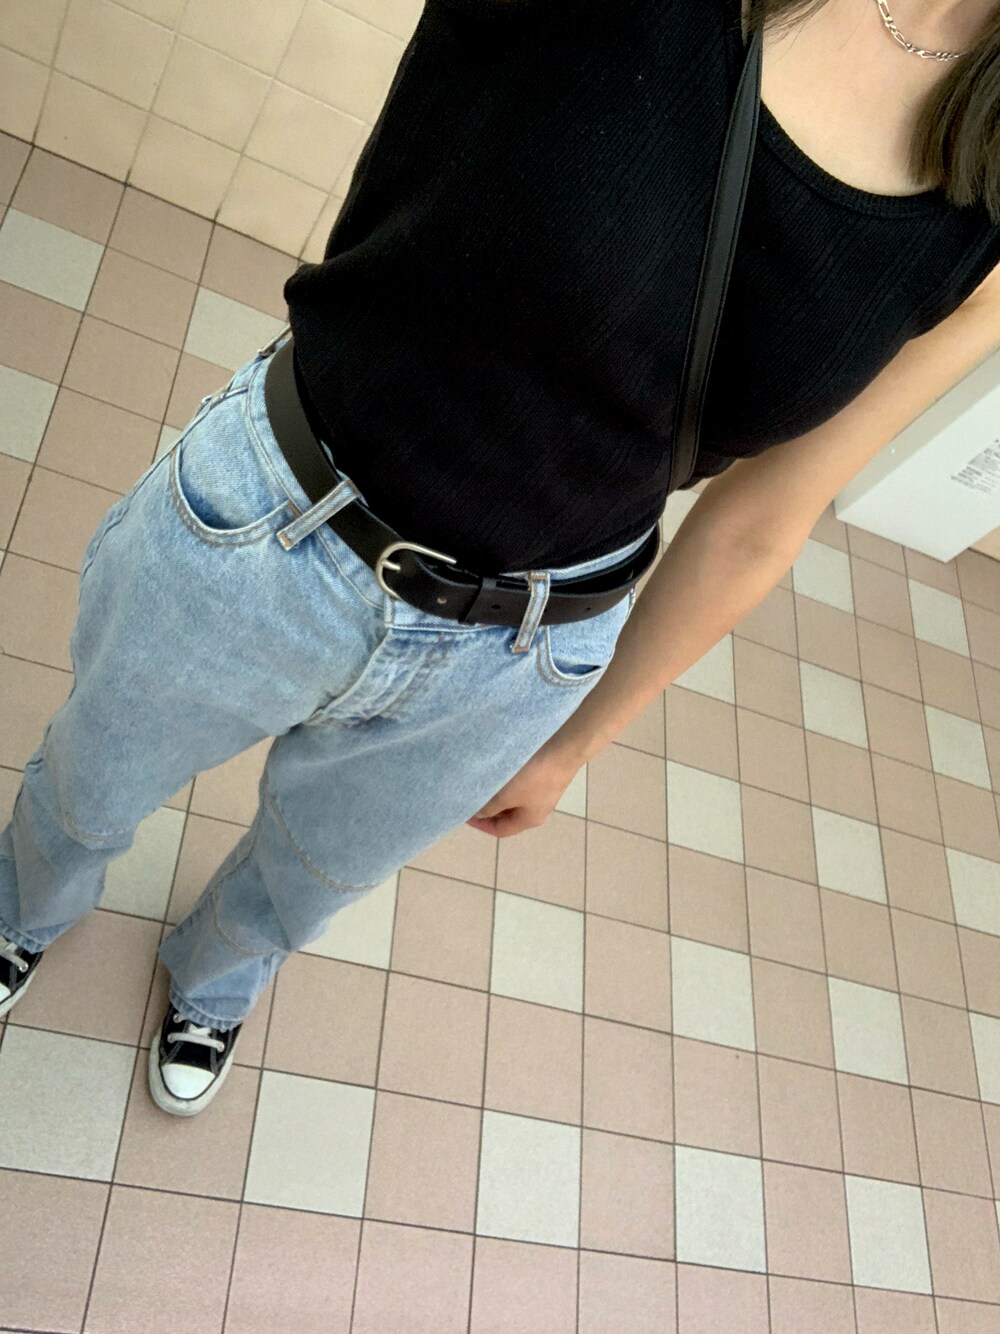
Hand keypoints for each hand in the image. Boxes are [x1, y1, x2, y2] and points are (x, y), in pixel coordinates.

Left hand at [466, 746, 580, 837]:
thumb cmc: (534, 776)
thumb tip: (480, 814)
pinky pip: (522, 782)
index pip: (500, 830)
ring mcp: (544, 790)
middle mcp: (538, 808)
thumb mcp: (506, 795)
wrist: (564, 747)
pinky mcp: (546, 773)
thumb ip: (489, 807)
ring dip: (498, 791)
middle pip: (507, 814)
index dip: (480, 825)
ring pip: (514, 796)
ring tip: (483, 780)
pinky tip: (501, 768)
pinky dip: (509, 780)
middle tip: (471, 795)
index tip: (464, 812)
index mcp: (529, 820)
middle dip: (489, 807)